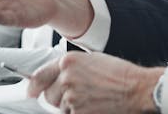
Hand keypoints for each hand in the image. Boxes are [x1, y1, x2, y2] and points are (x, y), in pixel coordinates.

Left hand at [27, 52, 163, 113]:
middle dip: (58, 98)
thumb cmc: (118, 74)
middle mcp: (67, 78)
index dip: (34, 86)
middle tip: (76, 95)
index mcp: (67, 62)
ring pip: (60, 108)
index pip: (40, 76)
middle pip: (49, 95)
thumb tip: (55, 77)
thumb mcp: (90, 60)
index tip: (31, 91)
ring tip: (90, 99)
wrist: (136, 88)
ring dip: (70, 107)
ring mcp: (72, 97)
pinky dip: (79, 113)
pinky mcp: (79, 113)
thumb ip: (69, 67)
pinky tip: (93, 106)